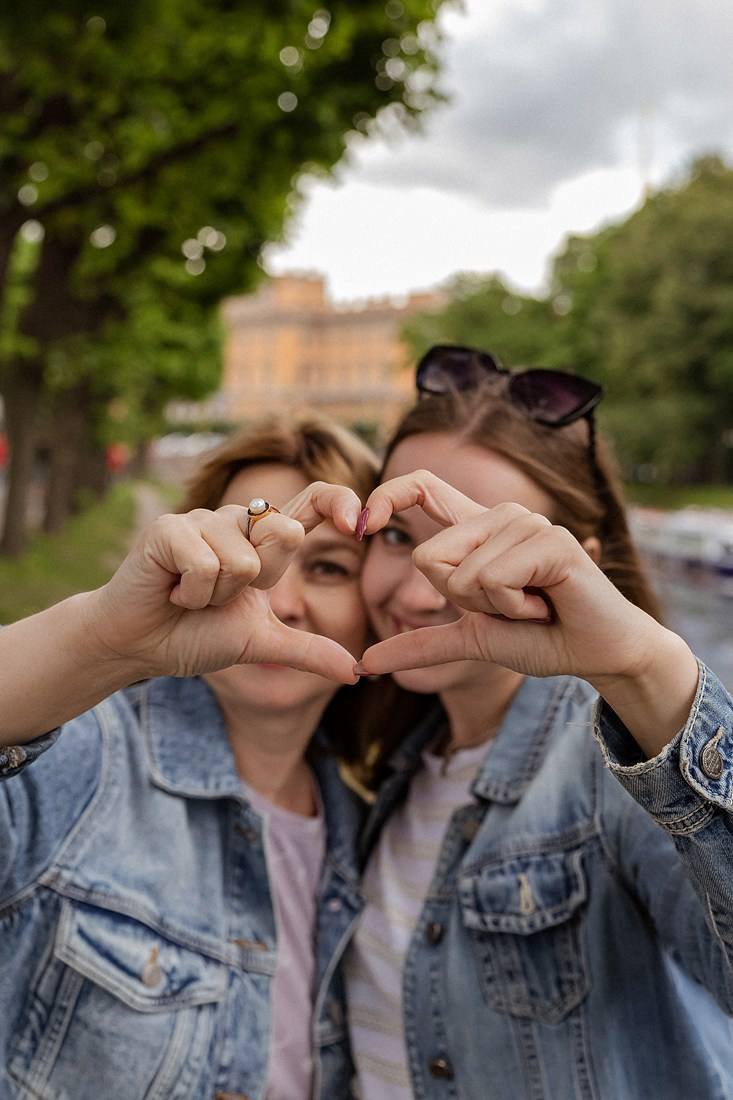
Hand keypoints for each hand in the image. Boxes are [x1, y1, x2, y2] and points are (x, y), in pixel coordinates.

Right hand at [86, 483, 363, 684]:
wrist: (140, 646)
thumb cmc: (197, 636)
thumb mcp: (263, 644)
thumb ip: (309, 651)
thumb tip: (358, 673)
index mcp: (265, 540)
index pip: (313, 501)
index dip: (340, 501)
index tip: (359, 524)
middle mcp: (239, 520)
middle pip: (284, 532)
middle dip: (258, 582)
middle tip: (220, 597)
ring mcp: (203, 519)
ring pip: (243, 560)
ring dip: (217, 596)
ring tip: (190, 597)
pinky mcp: (169, 527)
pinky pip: (205, 564)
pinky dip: (191, 593)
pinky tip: (171, 593)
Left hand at [357, 471, 697, 750]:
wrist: (596, 653)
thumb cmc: (540, 637)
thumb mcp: (469, 639)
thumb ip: (419, 643)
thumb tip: (365, 664)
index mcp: (476, 529)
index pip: (421, 486)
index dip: (386, 495)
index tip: (359, 526)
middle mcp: (499, 515)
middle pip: (428, 558)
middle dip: (460, 602)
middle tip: (509, 606)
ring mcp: (525, 523)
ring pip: (461, 575)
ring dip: (494, 609)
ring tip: (532, 606)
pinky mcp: (550, 540)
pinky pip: (493, 580)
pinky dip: (514, 608)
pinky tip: (546, 606)